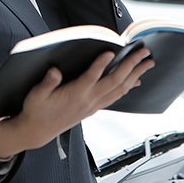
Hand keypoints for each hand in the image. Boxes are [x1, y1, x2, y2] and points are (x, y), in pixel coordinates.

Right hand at [0, 48, 154, 158]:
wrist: (38, 130)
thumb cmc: (37, 110)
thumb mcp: (36, 94)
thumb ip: (47, 82)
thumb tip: (54, 71)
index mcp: (74, 94)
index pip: (91, 77)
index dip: (101, 64)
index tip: (110, 51)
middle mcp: (88, 100)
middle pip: (114, 81)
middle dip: (131, 65)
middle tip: (142, 52)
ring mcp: (93, 105)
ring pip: (120, 89)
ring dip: (135, 75)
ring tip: (146, 63)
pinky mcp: (94, 108)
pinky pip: (116, 96)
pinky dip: (128, 87)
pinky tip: (135, 81)